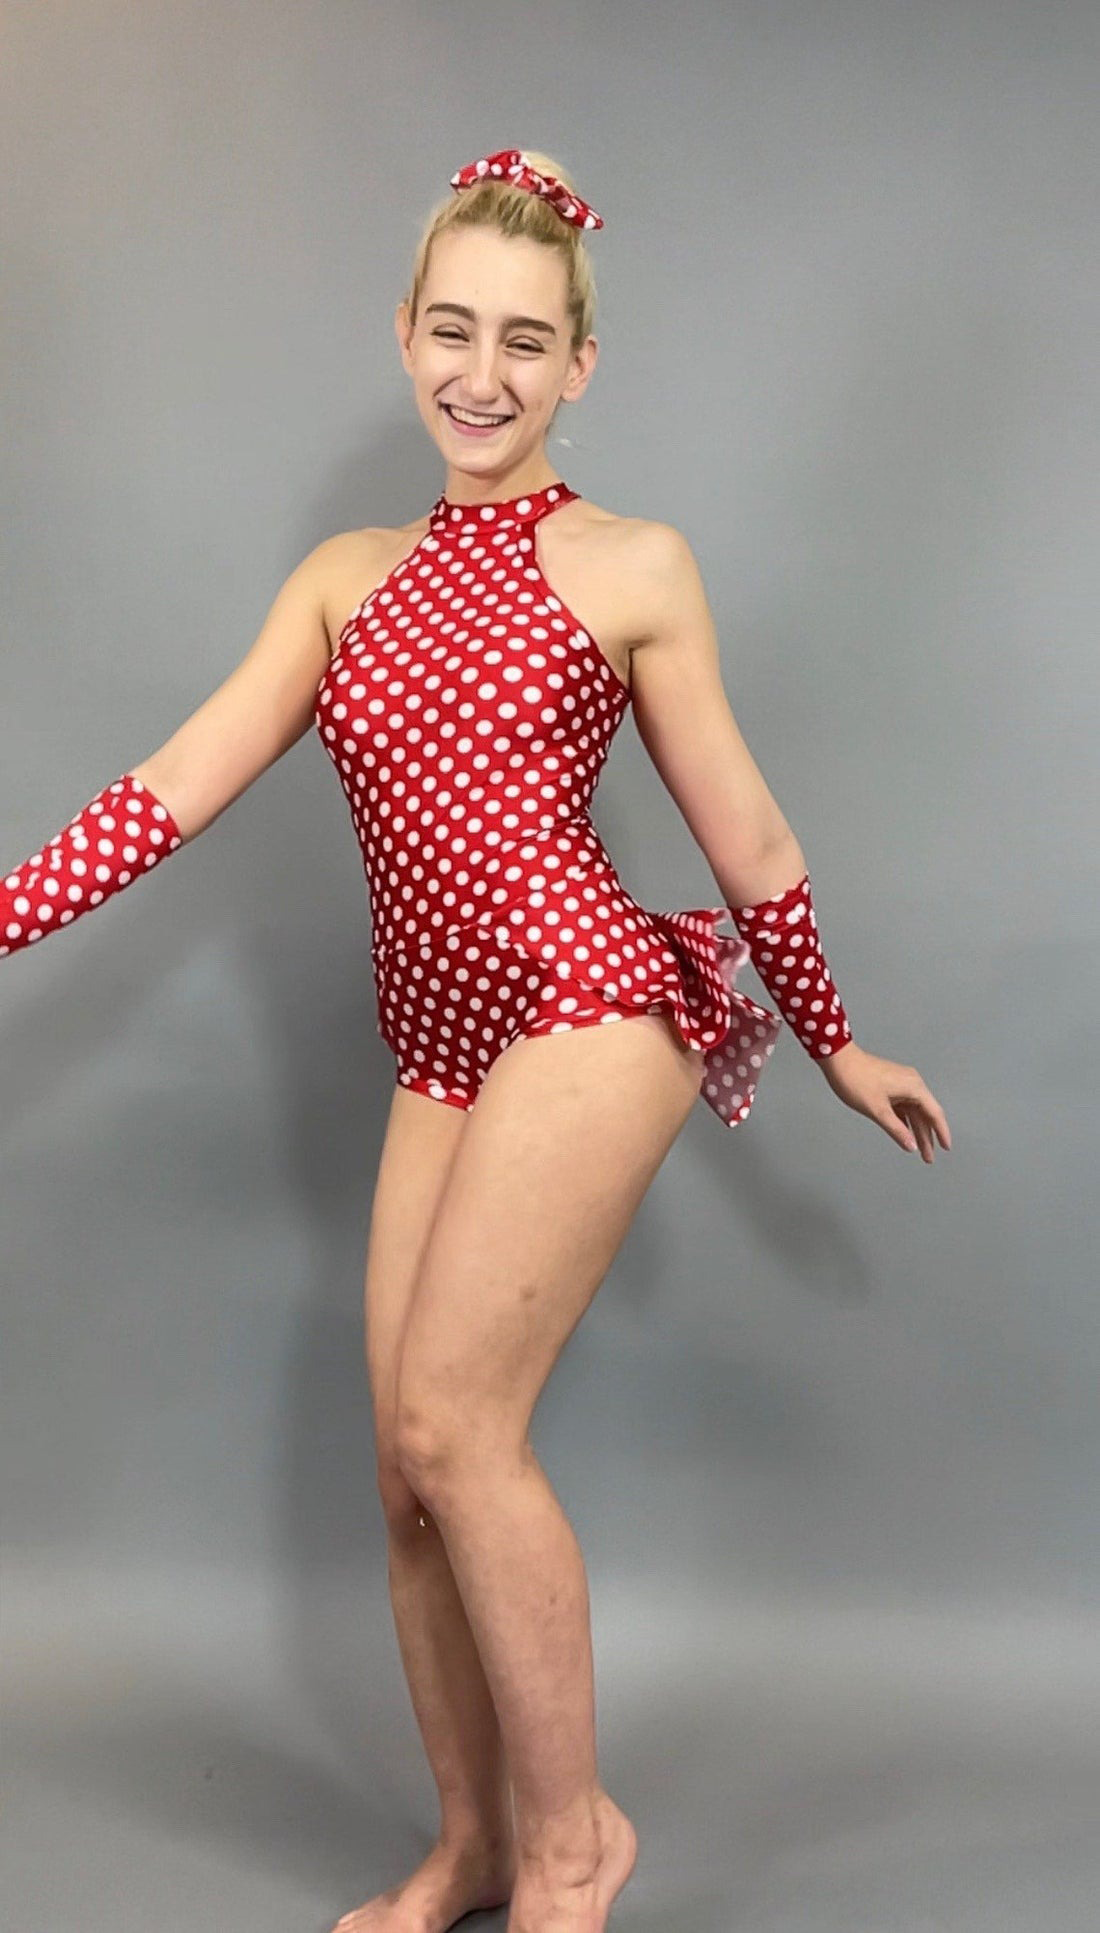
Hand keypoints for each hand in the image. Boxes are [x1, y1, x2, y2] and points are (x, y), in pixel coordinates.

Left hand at [817, 1041, 951, 1162]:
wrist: (838, 1060)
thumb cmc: (855, 1080)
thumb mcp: (878, 1110)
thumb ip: (896, 1130)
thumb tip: (911, 1145)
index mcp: (913, 1086)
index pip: (934, 1113)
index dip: (941, 1132)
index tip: (946, 1147)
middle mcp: (911, 1083)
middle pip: (924, 1114)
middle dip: (927, 1137)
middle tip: (928, 1157)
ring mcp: (900, 1084)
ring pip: (913, 1111)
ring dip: (916, 1130)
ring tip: (919, 1150)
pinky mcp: (890, 1085)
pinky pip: (903, 1107)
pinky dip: (905, 1121)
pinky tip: (906, 1133)